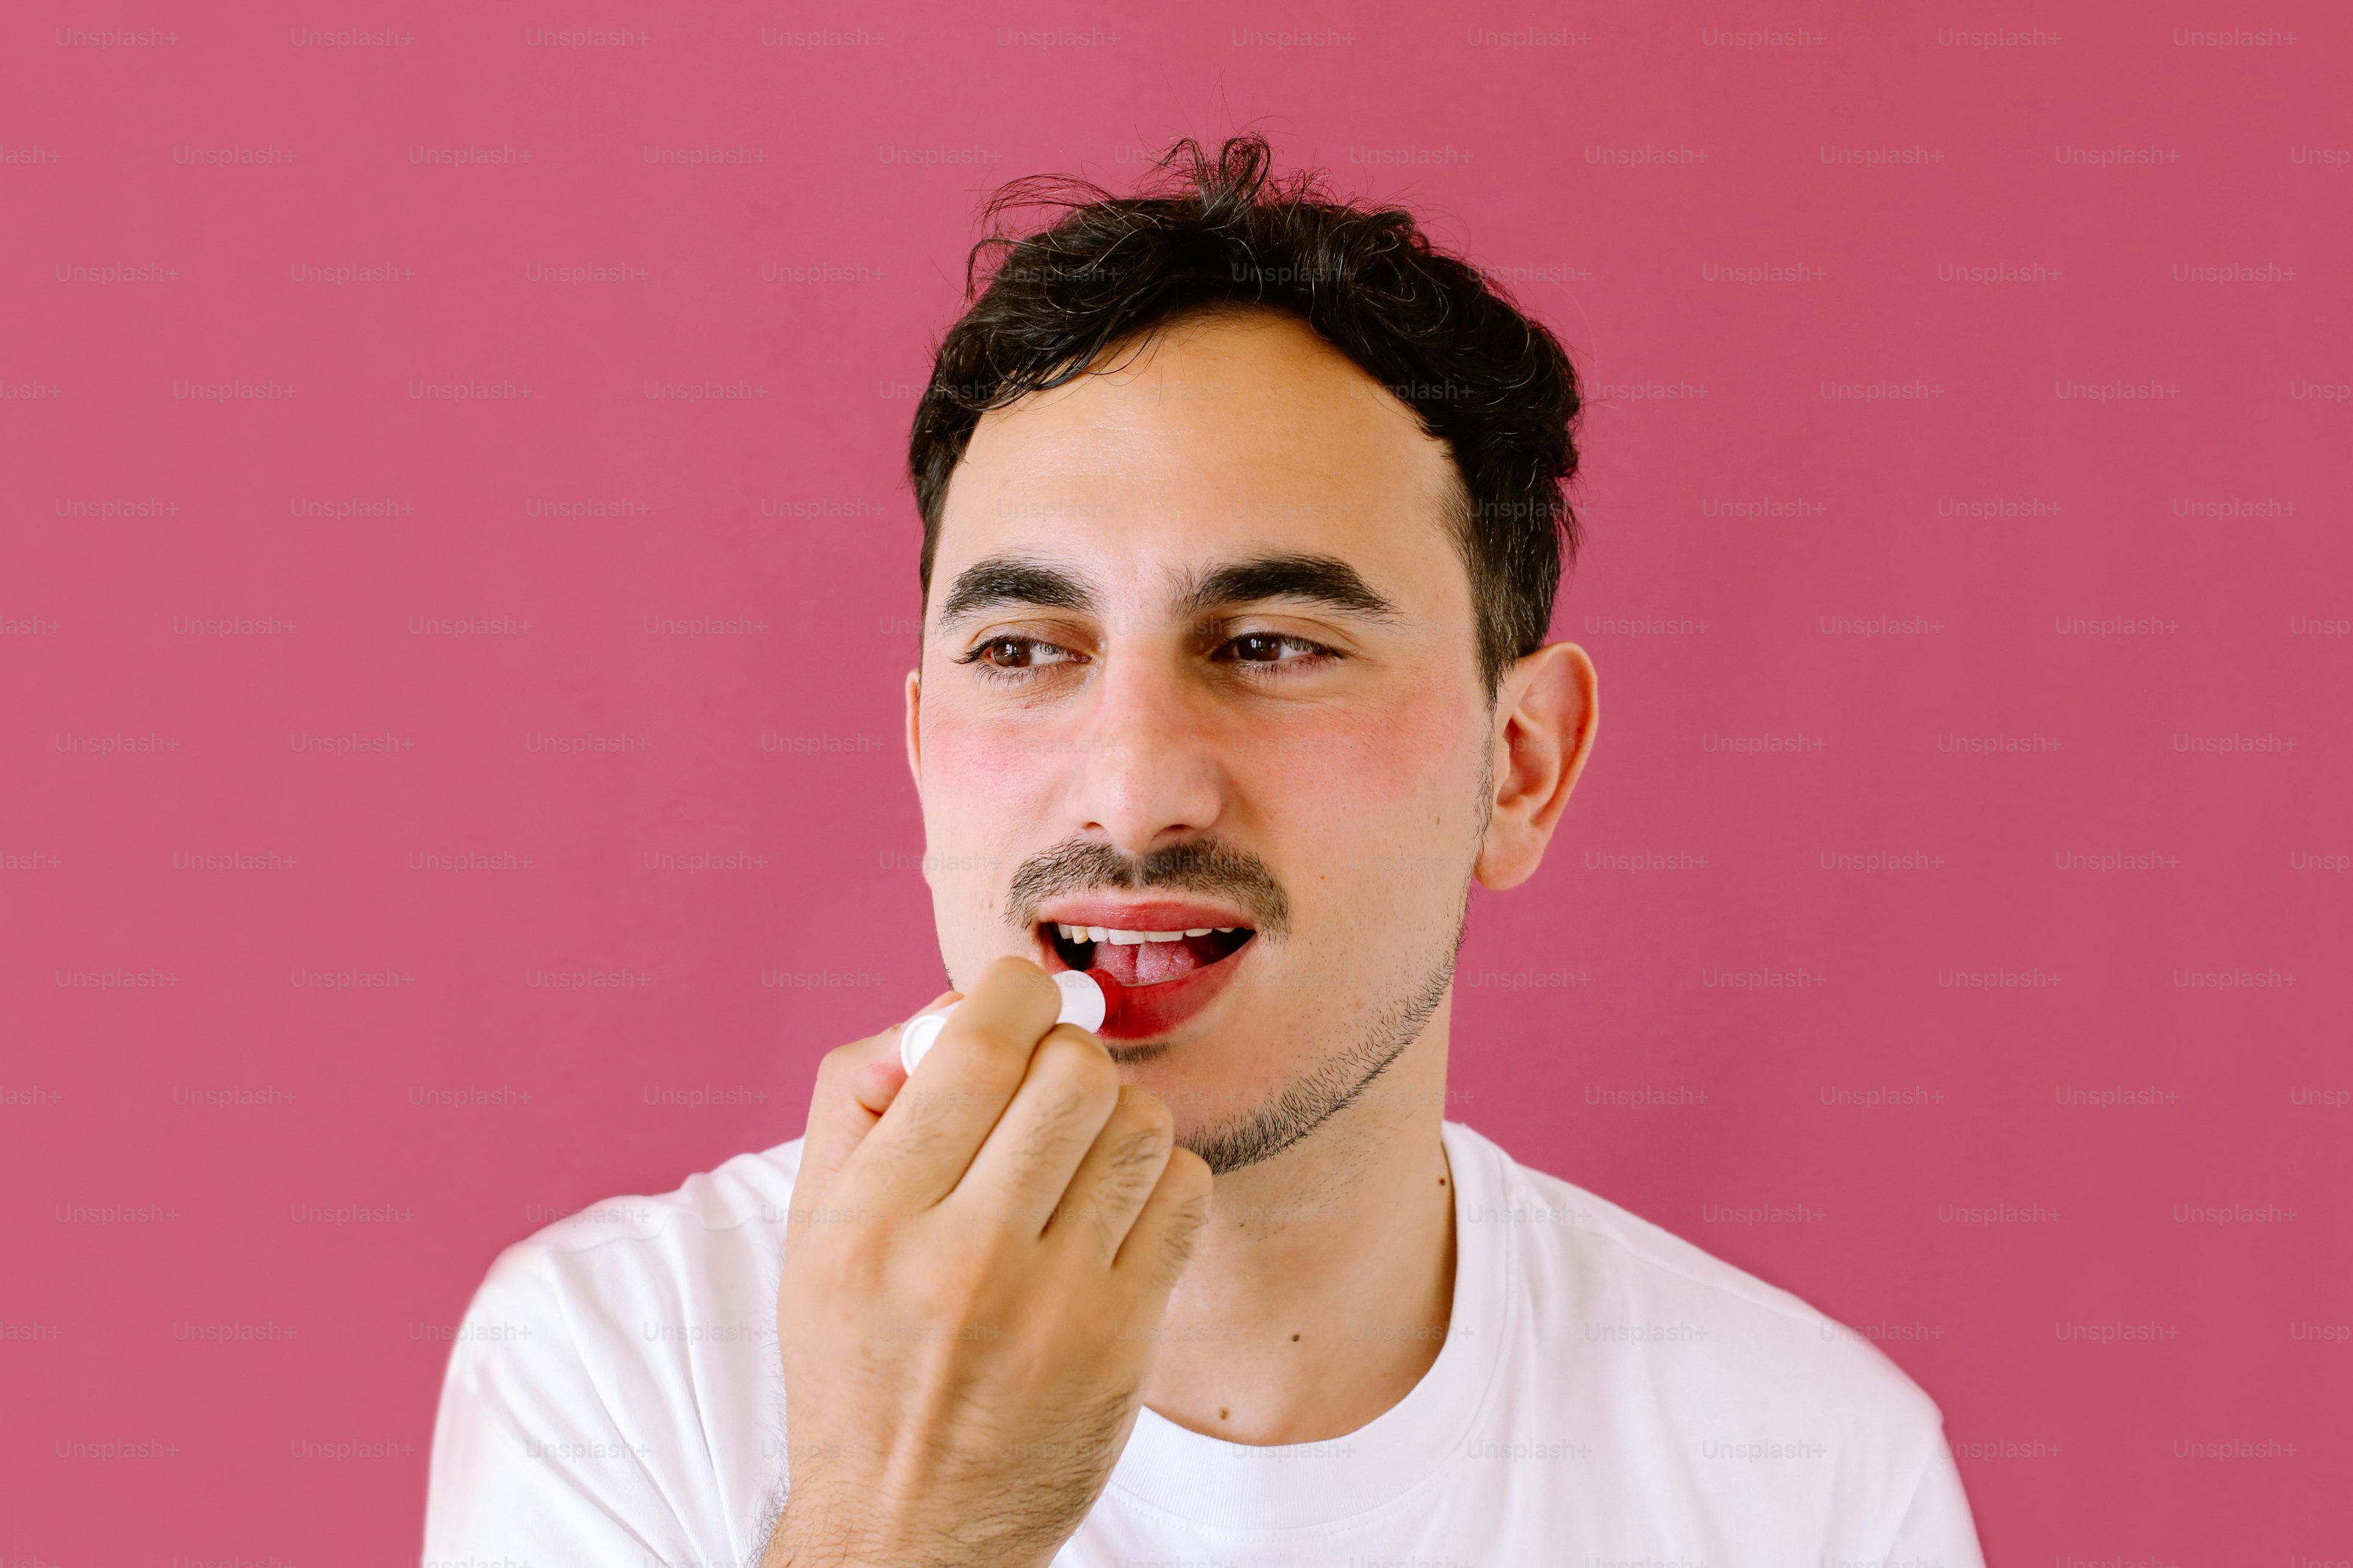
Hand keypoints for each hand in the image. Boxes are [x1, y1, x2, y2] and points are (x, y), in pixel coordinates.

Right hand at [764, 957, 1214, 1567]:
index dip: (1014, 992)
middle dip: (1066, 1054)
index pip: (979, 1046)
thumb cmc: (859, 1357)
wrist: (909, 1530)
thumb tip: (950, 1007)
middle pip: (1075, 1071)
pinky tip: (1115, 1207)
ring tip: (1080, 1149)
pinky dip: (1159, 1177)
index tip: (1016, 1002)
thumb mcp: (813, 1226)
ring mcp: (1056, 1305)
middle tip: (1045, 1087)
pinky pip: (1184, 1194)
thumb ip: (861, 1094)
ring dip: (1118, 1113)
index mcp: (873, 1218)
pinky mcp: (1124, 1341)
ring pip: (1141, 1125)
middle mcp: (964, 1258)